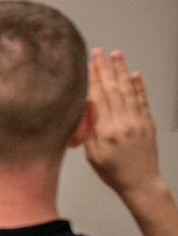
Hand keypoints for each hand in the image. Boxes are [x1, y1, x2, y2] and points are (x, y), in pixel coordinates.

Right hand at [85, 48, 160, 195]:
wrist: (141, 183)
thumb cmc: (114, 172)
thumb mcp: (92, 153)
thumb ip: (88, 129)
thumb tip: (85, 107)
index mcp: (106, 131)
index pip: (98, 97)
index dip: (92, 78)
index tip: (88, 63)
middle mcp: (123, 123)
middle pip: (112, 89)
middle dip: (104, 68)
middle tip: (99, 52)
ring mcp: (138, 121)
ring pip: (128, 90)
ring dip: (121, 71)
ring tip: (116, 56)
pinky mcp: (148, 123)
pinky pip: (143, 100)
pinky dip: (138, 86)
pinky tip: (134, 75)